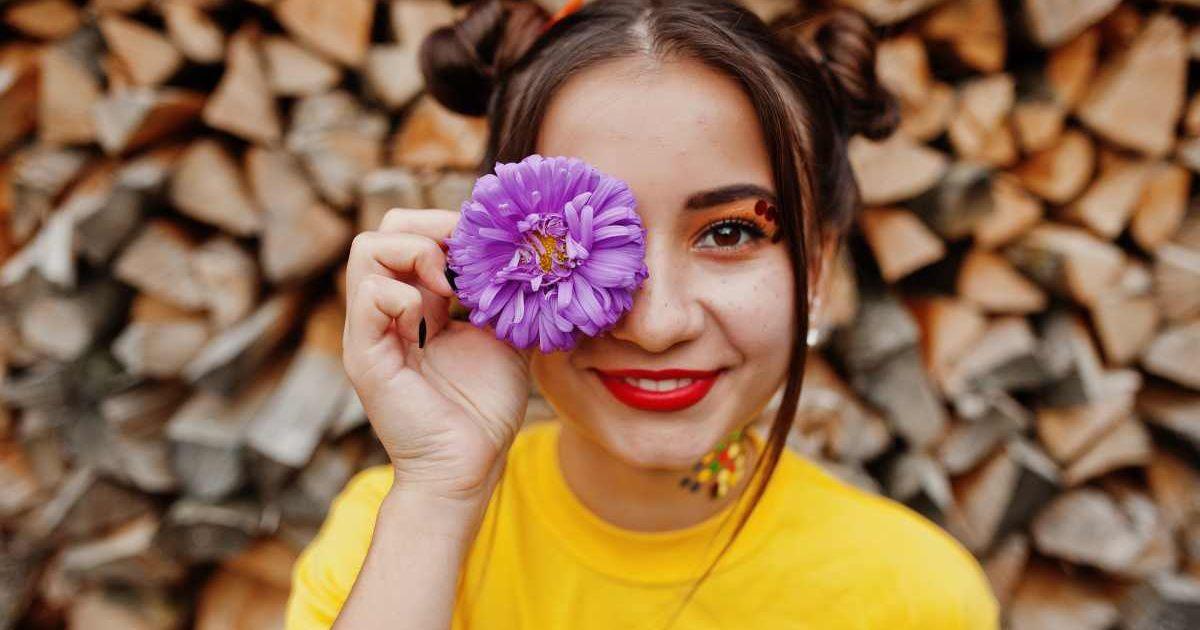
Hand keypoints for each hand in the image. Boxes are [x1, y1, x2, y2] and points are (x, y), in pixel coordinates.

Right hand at [343, 208, 532, 503]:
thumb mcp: (504, 335)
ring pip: (367, 249)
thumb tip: (527, 256)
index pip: (411, 233)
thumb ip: (506, 295)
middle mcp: (388, 310)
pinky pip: (370, 294)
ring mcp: (371, 330)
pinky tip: (430, 319)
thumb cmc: (485, 407)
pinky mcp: (365, 355)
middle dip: (429, 226)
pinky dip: (404, 294)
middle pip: (382, 230)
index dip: (448, 226)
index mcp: (417, 303)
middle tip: (466, 256)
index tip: (488, 243)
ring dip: (416, 252)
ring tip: (448, 284)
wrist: (470, 463)